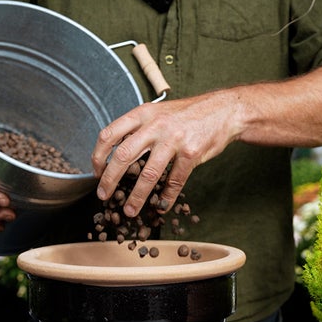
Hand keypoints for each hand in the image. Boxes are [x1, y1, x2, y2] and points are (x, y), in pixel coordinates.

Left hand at [91, 91, 236, 216]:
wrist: (225, 110)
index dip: (98, 155)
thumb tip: (116, 153)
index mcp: (142, 114)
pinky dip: (167, 197)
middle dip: (110, 180)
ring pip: (148, 173)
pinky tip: (161, 205)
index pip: (109, 134)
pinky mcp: (191, 152)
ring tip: (130, 210)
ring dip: (137, 196)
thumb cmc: (188, 114)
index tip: (96, 172)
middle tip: (104, 196)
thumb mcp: (158, 112)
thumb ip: (139, 128)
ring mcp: (174, 139)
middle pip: (123, 155)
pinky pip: (175, 180)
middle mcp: (155, 125)